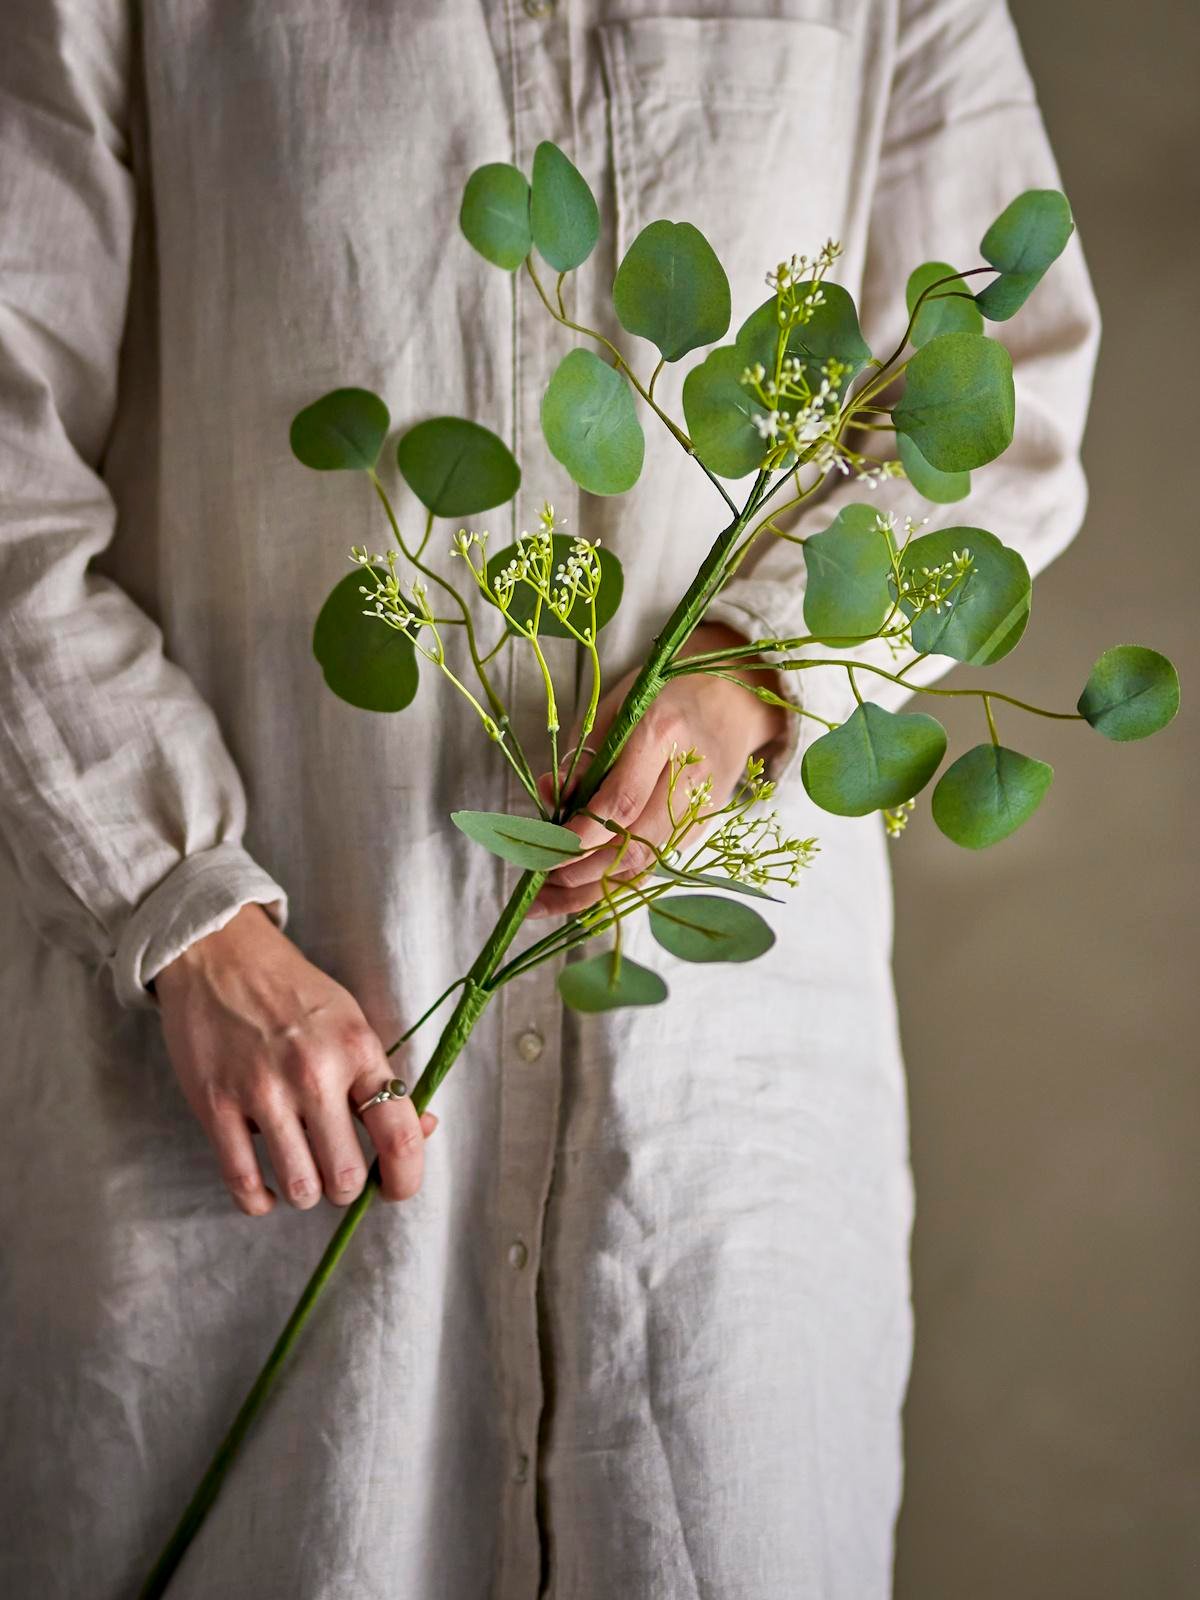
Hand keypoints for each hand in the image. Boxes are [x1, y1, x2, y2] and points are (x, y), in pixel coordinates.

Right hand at [154, 904, 437, 1215]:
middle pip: (346, 1177)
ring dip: (305, 1193)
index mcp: (358, 1050)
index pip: (398, 1136)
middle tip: (338, 1173)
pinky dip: (259, 1200)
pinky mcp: (215, 1105)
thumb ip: (383, 1079)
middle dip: (346, 1188)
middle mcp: (314, 1074)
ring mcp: (262, 1092)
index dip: (405, 1178)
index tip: (397, 1188)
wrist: (221, 955)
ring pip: (300, 1187)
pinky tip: (266, 1190)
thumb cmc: (294, 993)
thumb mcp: (353, 1022)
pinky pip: (243, 1184)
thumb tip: (424, 1130)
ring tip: (303, 1175)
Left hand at [532, 623, 786, 917]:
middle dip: (581, 873)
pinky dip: (613, 885)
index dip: (580, 834)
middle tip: (535, 886)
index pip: (622, 801)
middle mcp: (688, 778)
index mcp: (663, 734)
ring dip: (591, 890)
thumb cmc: (663, 696)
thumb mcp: (615, 711)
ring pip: (644, 866)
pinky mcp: (700, 829)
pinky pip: (652, 865)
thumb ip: (583, 758)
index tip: (541, 851)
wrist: (731, 698)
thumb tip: (549, 798)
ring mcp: (700, 810)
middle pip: (635, 844)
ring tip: (544, 901)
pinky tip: (576, 895)